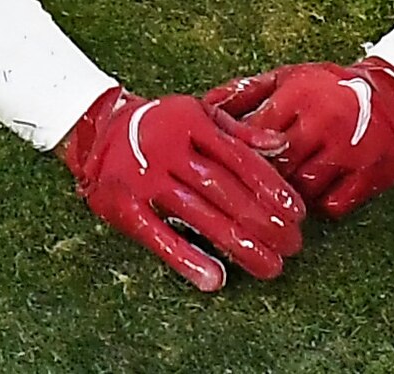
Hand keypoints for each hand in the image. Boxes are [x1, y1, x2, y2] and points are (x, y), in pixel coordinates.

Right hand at [60, 87, 305, 293]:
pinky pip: (159, 236)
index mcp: (191, 123)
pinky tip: (215, 278)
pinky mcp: (124, 205)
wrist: (95, 128)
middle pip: (225, 191)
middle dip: (264, 221)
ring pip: (199, 216)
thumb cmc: (158, 125)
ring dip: (238, 244)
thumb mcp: (198, 115)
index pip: (240, 159)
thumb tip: (282, 146)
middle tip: (293, 245)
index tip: (298, 214)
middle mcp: (168, 149)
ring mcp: (144, 178)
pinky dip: (187, 259)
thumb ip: (240, 133)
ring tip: (270, 265)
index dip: (272, 188)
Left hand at [206, 58, 393, 222]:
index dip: (236, 154)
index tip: (224, 165)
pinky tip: (315, 192)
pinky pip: (333, 205)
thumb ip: (244, 92)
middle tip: (247, 189)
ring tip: (280, 191)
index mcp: (299, 96)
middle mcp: (325, 123)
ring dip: (288, 196)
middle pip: (277, 166)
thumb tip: (201, 107)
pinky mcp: (372, 176)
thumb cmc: (327, 87)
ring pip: (303, 190)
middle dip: (259, 180)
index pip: (255, 133)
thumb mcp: (286, 78)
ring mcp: (351, 151)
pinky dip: (320, 204)